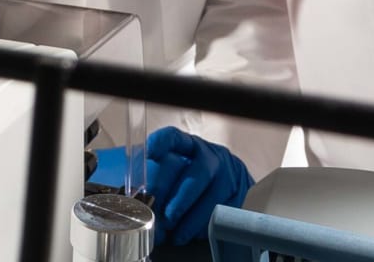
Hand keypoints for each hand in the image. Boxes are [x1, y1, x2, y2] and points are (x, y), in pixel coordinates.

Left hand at [144, 126, 252, 245]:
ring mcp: (228, 174)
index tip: (150, 151)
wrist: (228, 184)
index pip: (175, 138)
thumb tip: (134, 195)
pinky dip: (207, 226)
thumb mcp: (174, 171)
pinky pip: (225, 212)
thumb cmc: (190, 180)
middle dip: (182, 197)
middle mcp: (210, 156)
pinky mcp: (239, 194)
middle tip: (168, 217)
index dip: (163, 142)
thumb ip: (156, 179)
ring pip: (214, 196)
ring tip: (177, 235)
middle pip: (199, 171)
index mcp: (189, 146)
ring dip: (193, 219)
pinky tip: (193, 234)